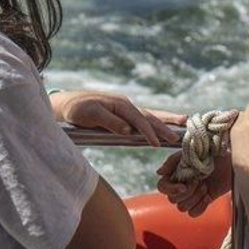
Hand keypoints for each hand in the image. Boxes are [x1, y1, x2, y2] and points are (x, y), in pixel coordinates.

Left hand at [51, 90, 180, 146]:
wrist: (65, 104)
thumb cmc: (76, 109)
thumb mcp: (90, 115)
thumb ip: (110, 122)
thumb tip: (129, 130)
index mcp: (120, 104)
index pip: (138, 120)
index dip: (148, 132)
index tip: (157, 144)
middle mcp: (126, 105)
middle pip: (149, 116)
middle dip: (165, 125)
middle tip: (180, 133)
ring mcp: (126, 109)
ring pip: (149, 115)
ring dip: (165, 120)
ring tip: (183, 122)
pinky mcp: (123, 115)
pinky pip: (143, 118)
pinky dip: (155, 121)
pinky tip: (164, 124)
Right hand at [157, 149, 232, 216]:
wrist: (229, 160)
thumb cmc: (210, 153)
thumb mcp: (190, 153)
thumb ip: (172, 161)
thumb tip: (159, 173)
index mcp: (175, 174)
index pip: (162, 187)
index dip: (170, 190)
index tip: (183, 186)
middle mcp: (180, 186)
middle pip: (172, 200)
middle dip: (188, 192)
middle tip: (199, 180)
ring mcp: (191, 195)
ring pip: (182, 208)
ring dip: (195, 198)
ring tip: (205, 186)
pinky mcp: (202, 202)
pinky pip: (193, 213)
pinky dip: (201, 206)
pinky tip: (208, 196)